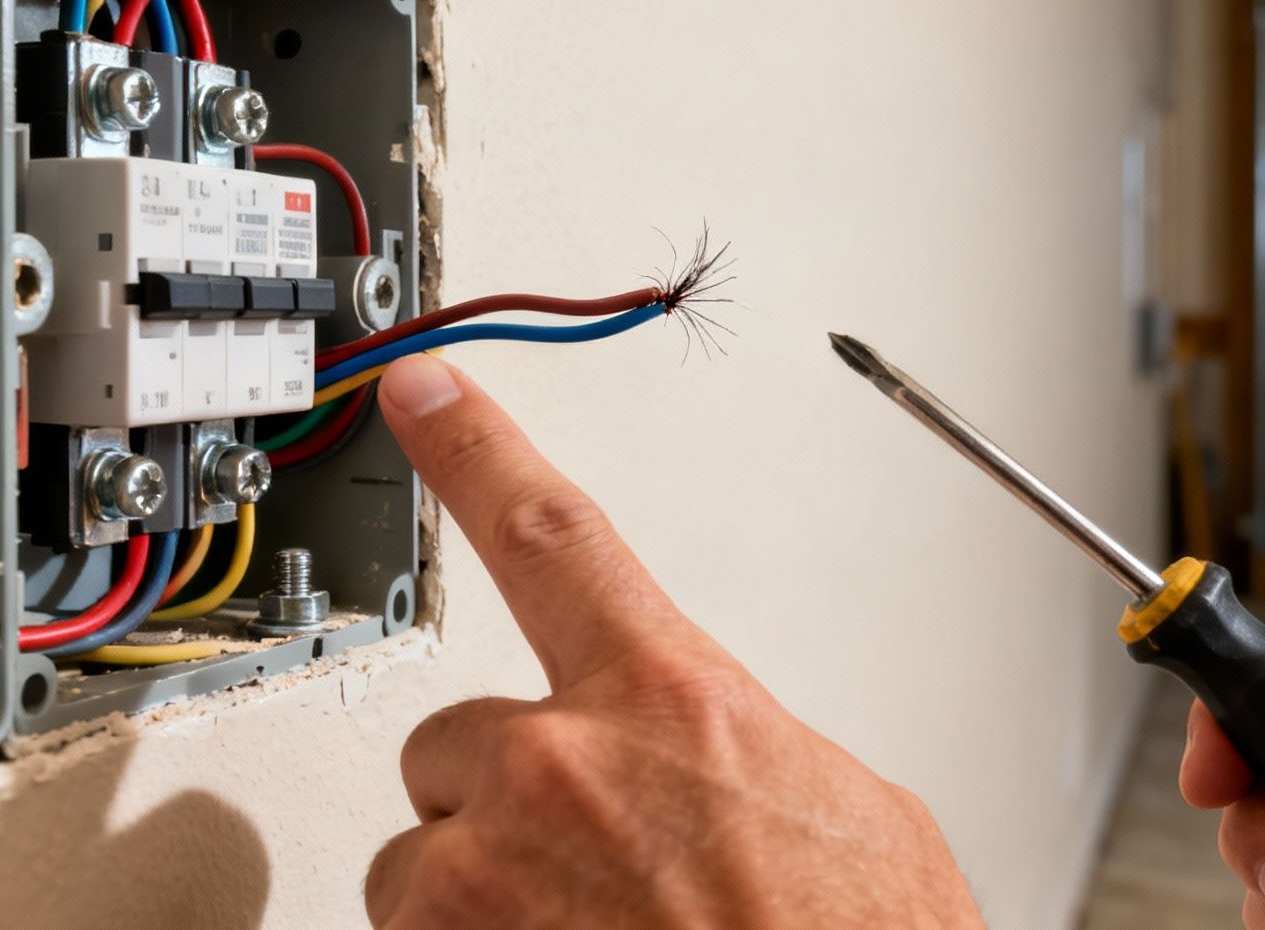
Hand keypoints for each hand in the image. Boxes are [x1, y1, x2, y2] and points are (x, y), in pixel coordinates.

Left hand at [363, 354, 982, 928]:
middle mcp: (560, 768)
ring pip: (424, 861)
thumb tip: (697, 758)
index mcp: (672, 699)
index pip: (550, 531)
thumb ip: (734, 747)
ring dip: (482, 896)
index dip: (475, 443)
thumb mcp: (842, 810)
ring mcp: (487, 881)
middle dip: (505, 798)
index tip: (422, 385)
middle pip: (457, 743)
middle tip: (599, 869)